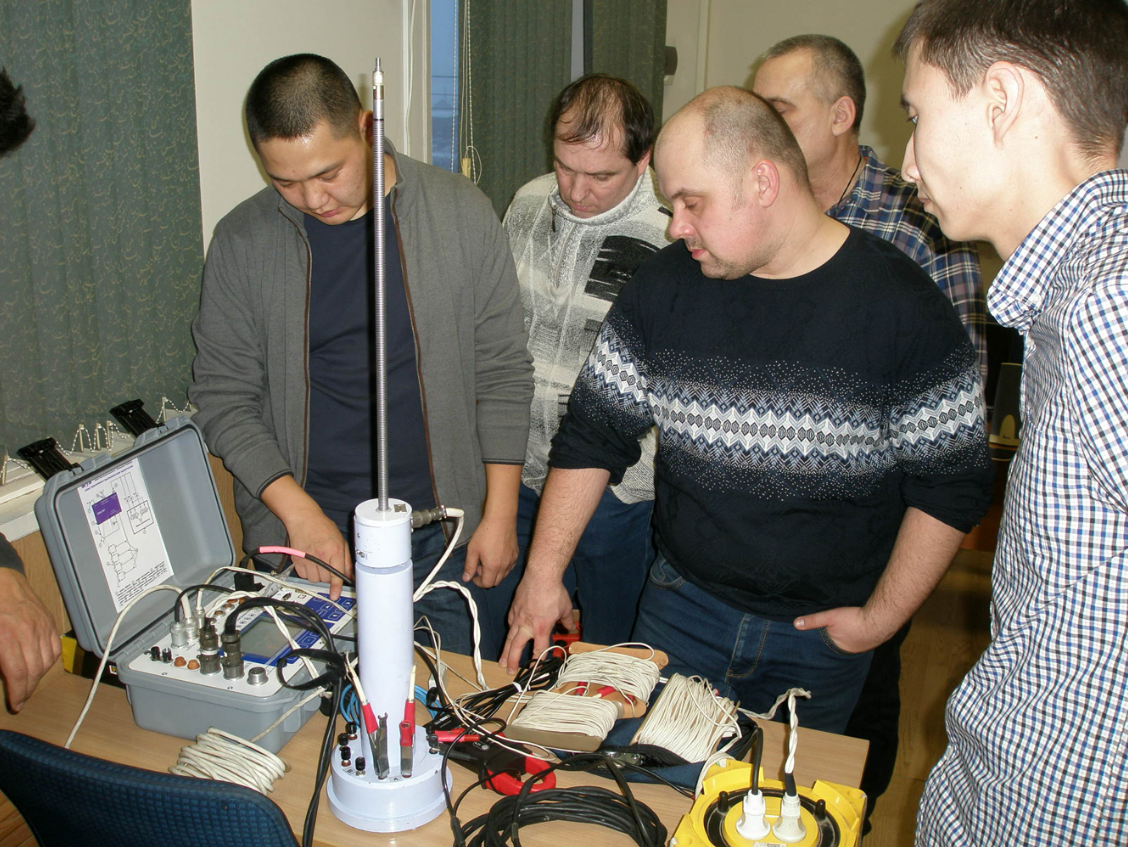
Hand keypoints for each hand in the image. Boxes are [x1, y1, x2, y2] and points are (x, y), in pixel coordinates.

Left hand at [0, 569, 60, 711]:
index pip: (18, 673)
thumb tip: (1, 672)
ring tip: (28, 684)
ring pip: (46, 662)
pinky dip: (49, 661)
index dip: (18, 693)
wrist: (0, 576)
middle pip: (34, 671)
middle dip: (27, 689)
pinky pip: (54, 648)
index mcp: (7, 636)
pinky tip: (40, 666)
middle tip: (20, 699)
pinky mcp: (48, 621)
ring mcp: (41, 626)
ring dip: (37, 677)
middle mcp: (27, 633)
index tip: (16, 704)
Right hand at [261, 476, 351, 599]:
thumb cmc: (323, 527)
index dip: (336, 587)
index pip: (336, 573)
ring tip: (318, 562)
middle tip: (328, 564)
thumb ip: (346, 560)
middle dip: (328, 576)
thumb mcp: (341, 540)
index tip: (334, 595)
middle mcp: (320, 555)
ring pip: (314, 579)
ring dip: (318, 575)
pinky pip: (303, 575)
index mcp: (334, 550)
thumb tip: (350, 575)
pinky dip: (307, 572)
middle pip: (325, 579)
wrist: (304, 518)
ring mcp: (307, 558)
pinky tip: (310, 561)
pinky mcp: (296, 559)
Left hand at [462, 514, 518, 587]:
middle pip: (496, 582)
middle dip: (486, 578)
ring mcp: (512, 561)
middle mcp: (504, 567)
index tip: (474, 576)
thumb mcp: (473, 550)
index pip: (487, 584)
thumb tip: (466, 578)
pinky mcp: (516, 555)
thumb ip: (469, 566)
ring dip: (495, 573)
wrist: (501, 520)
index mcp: (492, 567)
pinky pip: (509, 567)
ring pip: (503, 575)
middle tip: (480, 567)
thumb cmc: (485, 534)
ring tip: (488, 561)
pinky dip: (503, 568)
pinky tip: (497, 557)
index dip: (478, 582)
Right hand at [500, 576, 573, 672]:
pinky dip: (510, 631)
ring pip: (509, 637)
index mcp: (541, 628)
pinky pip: (510, 623)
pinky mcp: (514, 608)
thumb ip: (566, 621)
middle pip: (517, 647)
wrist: (541, 575)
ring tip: (501, 661)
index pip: (538, 649)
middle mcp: (527, 625)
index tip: (536, 667)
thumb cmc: (554, 591)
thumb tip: (570, 628)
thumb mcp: (565, 608)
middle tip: (509, 671)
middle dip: (512, 660)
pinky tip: (509, 635)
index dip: (537, 660)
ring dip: (505, 651)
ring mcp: (518, 617)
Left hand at [793, 606, 887, 653]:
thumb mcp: (830, 617)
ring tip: (843, 631)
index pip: (827, 648)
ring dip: (847, 638)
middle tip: (830, 634)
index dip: (822, 644)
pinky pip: (861, 639)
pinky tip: (857, 629)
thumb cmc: (853, 619)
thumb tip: (795, 624)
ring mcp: (863, 647)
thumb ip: (813, 621)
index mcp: (839, 649)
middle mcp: (851, 652)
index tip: (816, 642)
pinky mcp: (872, 640)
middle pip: (839, 646)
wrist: (881, 619)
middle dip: (834, 641)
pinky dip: (857, 635)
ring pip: (850, 643)